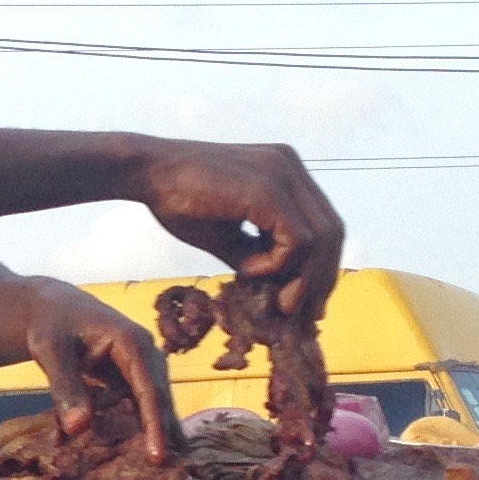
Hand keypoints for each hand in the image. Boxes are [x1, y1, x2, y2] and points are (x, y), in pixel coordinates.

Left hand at [5, 279, 176, 461]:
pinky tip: (153, 450)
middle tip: (171, 473)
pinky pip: (144, 402)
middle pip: (160, 397)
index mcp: (131, 341)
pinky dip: (148, 425)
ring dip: (164, 431)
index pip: (148, 389)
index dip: (154, 425)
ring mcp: (143, 363)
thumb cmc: (50, 324)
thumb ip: (65, 387)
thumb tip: (78, 429)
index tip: (158, 456)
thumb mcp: (50, 351)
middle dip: (167, 433)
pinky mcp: (134, 374)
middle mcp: (146, 351)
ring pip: (157, 401)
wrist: (53, 306)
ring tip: (173, 468)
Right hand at [132, 141, 343, 317]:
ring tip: (275, 301)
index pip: (324, 224)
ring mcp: (283, 173)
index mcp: (286, 171)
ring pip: (321, 238)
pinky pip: (296, 240)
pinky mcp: (268, 189)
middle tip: (300, 313)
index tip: (306, 302)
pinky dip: (277, 265)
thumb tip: (279, 293)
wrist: (146, 171)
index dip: (321, 267)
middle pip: (333, 231)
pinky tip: (247, 271)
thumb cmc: (177, 200)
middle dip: (321, 278)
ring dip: (301, 279)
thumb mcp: (227, 235)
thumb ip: (256, 255)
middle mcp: (291, 166)